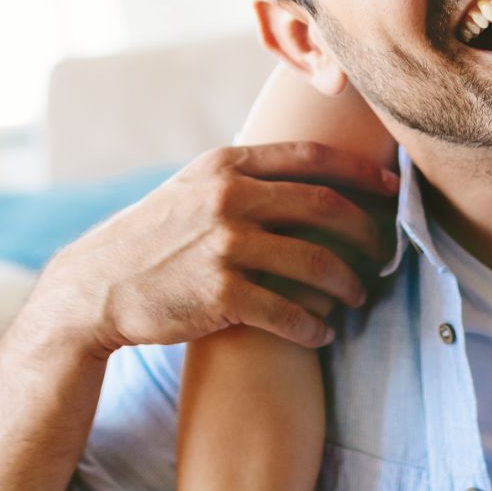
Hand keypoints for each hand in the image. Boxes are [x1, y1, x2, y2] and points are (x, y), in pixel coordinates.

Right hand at [31, 143, 399, 359]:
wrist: (98, 287)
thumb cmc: (153, 239)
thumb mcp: (192, 188)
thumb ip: (242, 176)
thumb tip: (303, 172)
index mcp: (226, 166)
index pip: (312, 158)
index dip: (361, 172)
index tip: (393, 187)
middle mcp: (229, 199)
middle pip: (325, 208)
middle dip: (366, 232)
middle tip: (384, 253)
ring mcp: (225, 245)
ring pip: (317, 262)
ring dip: (348, 283)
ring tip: (357, 295)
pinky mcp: (221, 294)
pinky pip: (290, 312)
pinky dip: (314, 326)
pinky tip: (322, 333)